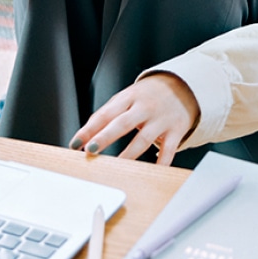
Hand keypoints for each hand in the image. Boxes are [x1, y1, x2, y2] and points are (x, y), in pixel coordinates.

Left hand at [70, 73, 198, 166]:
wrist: (182, 86)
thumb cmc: (146, 96)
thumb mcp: (126, 98)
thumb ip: (107, 114)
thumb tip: (84, 136)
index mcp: (128, 97)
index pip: (105, 114)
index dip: (89, 129)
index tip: (75, 144)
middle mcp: (144, 107)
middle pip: (122, 123)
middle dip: (105, 137)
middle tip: (90, 150)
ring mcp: (161, 119)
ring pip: (144, 139)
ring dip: (129, 154)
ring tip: (116, 166)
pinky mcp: (176, 130)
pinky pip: (168, 149)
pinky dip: (161, 162)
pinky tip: (151, 172)